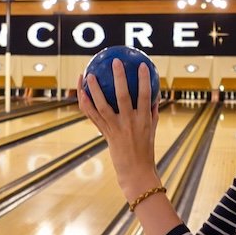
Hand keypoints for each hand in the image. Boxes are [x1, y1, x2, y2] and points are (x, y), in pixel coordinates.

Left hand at [77, 59, 160, 199]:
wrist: (136, 172)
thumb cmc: (146, 150)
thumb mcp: (152, 130)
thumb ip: (152, 112)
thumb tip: (154, 95)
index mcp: (144, 120)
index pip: (145, 96)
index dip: (143, 80)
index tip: (142, 65)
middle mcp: (130, 122)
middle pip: (123, 96)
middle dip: (119, 78)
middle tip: (115, 62)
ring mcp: (116, 128)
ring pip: (103, 106)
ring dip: (95, 89)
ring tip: (88, 75)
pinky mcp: (105, 134)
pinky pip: (93, 116)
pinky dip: (86, 104)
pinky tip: (81, 92)